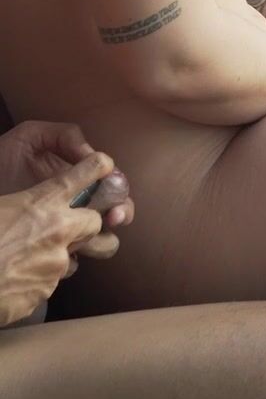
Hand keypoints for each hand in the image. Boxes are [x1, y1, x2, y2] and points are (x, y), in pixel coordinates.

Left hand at [0, 121, 133, 256]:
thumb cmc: (2, 161)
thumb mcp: (32, 137)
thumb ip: (64, 136)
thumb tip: (92, 155)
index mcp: (77, 177)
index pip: (112, 183)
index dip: (119, 188)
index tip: (113, 189)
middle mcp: (76, 204)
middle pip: (114, 212)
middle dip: (120, 213)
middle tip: (112, 218)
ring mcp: (62, 229)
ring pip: (100, 240)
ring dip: (103, 239)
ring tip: (91, 237)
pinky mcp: (45, 250)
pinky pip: (70, 262)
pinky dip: (72, 260)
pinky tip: (64, 253)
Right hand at [0, 151, 115, 326]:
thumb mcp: (0, 204)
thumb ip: (21, 201)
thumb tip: (24, 203)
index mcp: (44, 201)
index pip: (88, 172)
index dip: (98, 167)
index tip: (103, 167)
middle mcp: (59, 229)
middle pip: (96, 221)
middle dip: (87, 224)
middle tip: (66, 227)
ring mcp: (57, 263)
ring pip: (73, 257)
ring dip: (59, 256)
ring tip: (30, 257)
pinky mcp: (48, 290)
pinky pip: (51, 282)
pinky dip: (39, 279)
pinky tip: (16, 277)